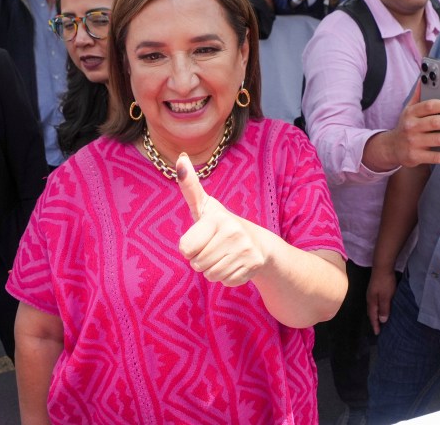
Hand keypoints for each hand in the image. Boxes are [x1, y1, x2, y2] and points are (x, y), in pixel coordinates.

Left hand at [177, 153, 270, 286]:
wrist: (259, 243)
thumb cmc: (222, 224)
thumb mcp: (205, 206)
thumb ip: (189, 185)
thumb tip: (180, 158)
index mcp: (218, 218)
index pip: (186, 249)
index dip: (189, 247)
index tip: (201, 237)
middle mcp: (233, 232)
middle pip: (197, 264)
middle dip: (201, 260)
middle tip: (213, 247)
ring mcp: (245, 250)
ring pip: (210, 275)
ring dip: (212, 270)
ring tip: (224, 255)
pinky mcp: (253, 266)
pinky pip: (225, 281)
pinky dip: (227, 276)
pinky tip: (235, 264)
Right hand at [367, 268, 396, 334]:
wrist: (382, 266)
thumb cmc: (385, 282)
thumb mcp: (386, 297)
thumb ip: (384, 308)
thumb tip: (381, 320)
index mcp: (371, 301)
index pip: (373, 316)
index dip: (375, 325)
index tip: (377, 333)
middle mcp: (370, 298)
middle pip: (371, 312)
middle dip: (374, 321)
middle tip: (378, 329)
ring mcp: (372, 292)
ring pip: (373, 307)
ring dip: (376, 314)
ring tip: (380, 320)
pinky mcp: (375, 288)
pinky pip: (376, 302)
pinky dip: (378, 308)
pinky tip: (382, 307)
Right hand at [383, 83, 439, 167]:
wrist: (391, 147)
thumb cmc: (406, 126)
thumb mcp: (408, 110)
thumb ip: (418, 96)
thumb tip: (424, 78)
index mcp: (411, 113)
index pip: (430, 105)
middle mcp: (411, 127)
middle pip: (437, 122)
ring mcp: (413, 143)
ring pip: (439, 139)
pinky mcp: (416, 157)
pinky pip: (437, 157)